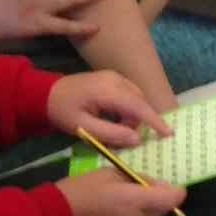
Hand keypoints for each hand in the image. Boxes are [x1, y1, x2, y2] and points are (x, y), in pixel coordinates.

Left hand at [46, 69, 170, 147]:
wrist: (46, 93)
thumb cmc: (62, 111)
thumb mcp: (83, 128)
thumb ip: (111, 134)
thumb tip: (136, 140)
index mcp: (106, 90)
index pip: (138, 105)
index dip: (154, 120)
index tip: (168, 133)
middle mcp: (114, 79)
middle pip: (139, 102)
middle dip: (137, 121)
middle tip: (123, 137)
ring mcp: (114, 76)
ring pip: (136, 98)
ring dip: (132, 116)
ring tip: (116, 128)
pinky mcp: (112, 78)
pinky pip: (129, 94)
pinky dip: (127, 108)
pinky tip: (114, 118)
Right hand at [56, 166, 183, 215]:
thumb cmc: (83, 188)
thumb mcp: (112, 172)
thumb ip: (139, 179)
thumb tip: (157, 187)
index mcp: (135, 201)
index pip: (172, 199)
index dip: (175, 192)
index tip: (168, 187)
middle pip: (161, 212)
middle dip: (155, 202)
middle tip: (135, 193)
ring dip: (142, 215)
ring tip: (120, 207)